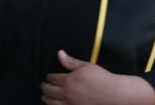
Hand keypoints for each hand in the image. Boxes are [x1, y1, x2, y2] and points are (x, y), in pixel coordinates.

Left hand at [40, 50, 154, 104]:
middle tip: (43, 86)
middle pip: (49, 91)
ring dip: (46, 99)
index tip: (48, 76)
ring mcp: (70, 104)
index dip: (49, 77)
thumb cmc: (100, 79)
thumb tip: (60, 53)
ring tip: (44, 97)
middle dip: (44, 87)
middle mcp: (67, 93)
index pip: (53, 78)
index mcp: (68, 80)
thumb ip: (70, 61)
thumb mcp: (85, 66)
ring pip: (51, 102)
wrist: (112, 94)